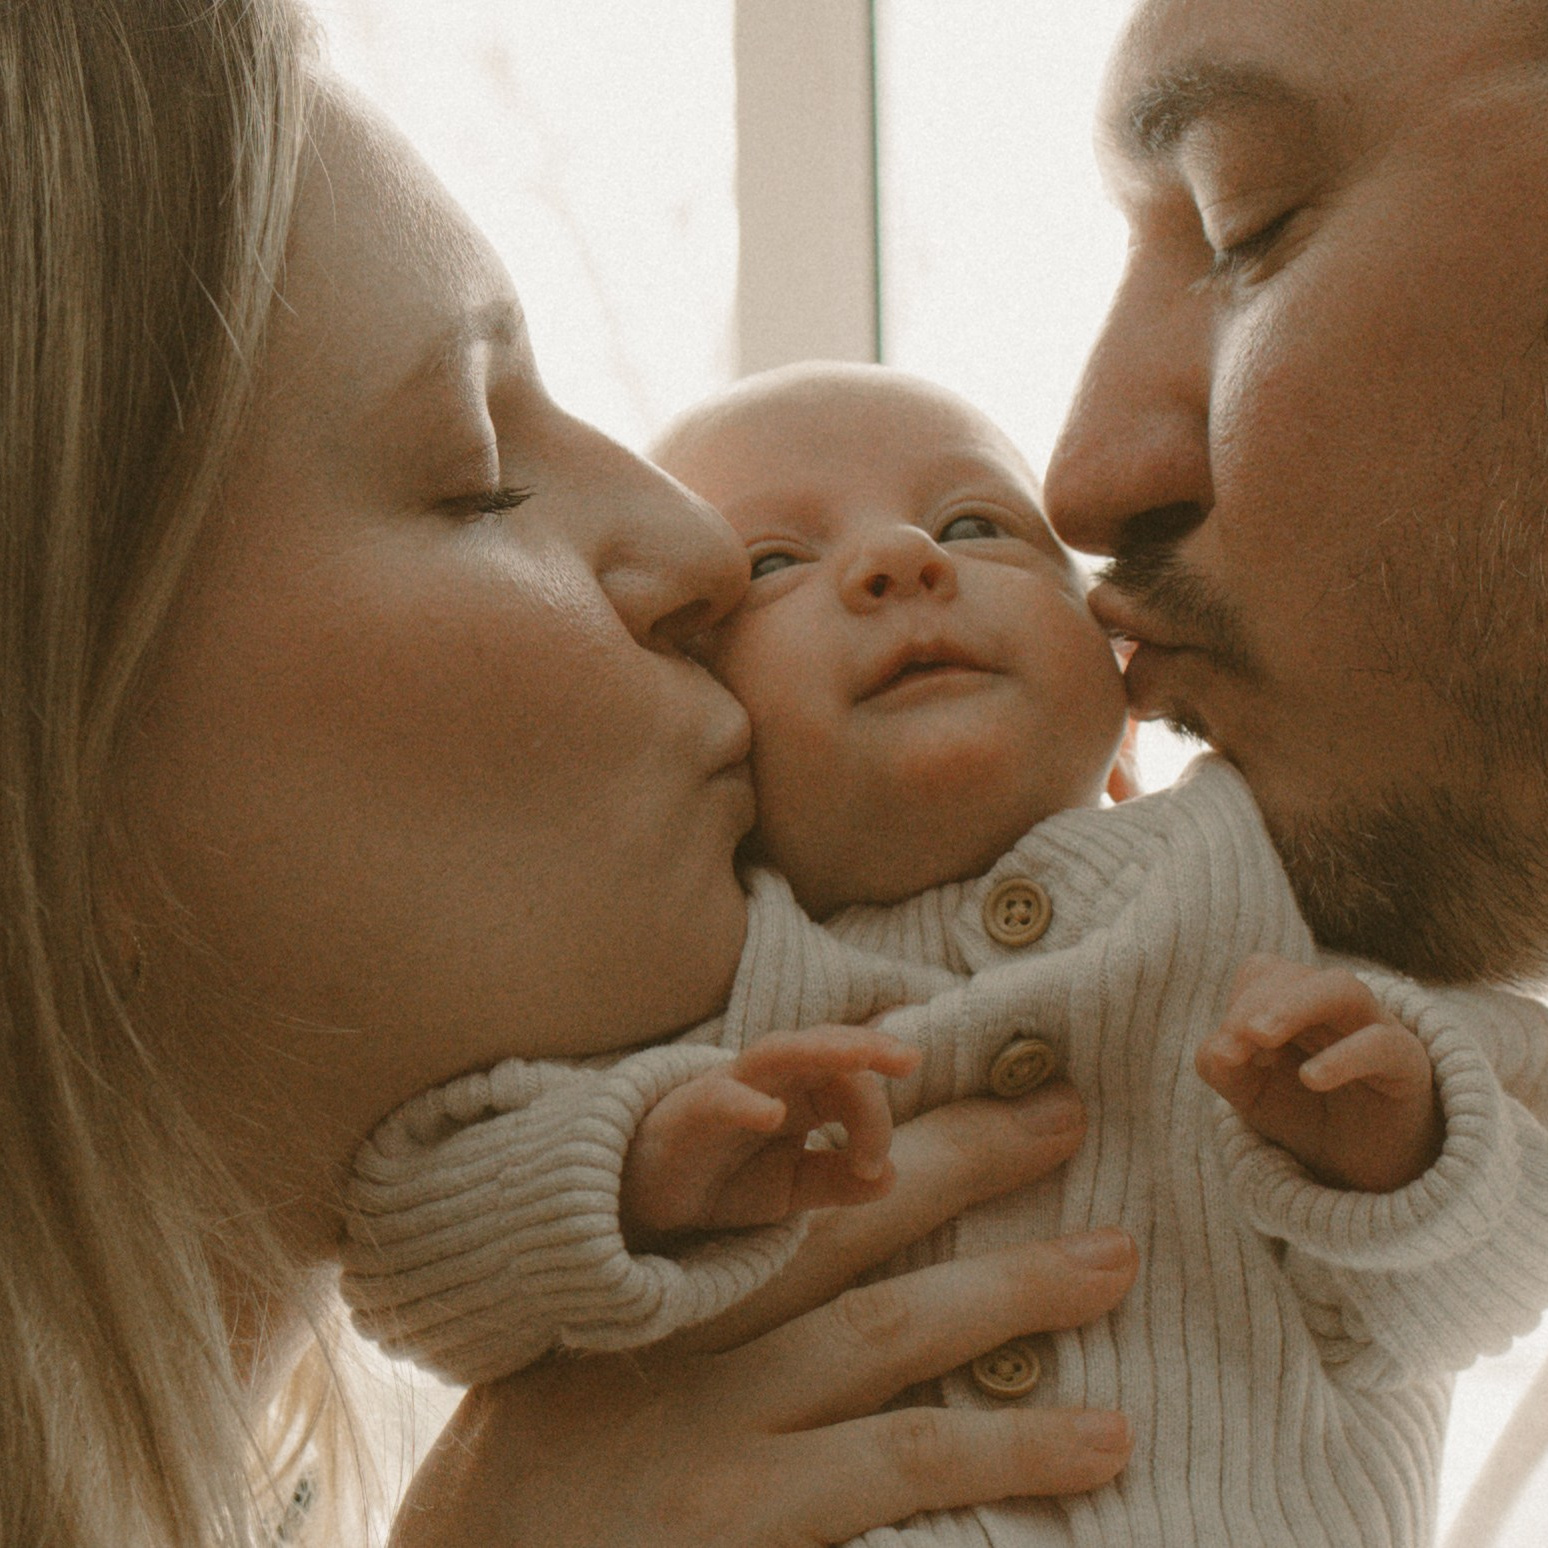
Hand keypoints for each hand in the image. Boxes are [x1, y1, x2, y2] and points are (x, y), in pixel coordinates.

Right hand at [391, 1084, 1137, 1547]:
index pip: (764, 1177)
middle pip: (841, 1225)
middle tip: (1065, 1118)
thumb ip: (668, 1310)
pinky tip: (1094, 1442)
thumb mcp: (567, 1373)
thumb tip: (783, 1256)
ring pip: (887, 1337)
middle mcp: (678, 1337)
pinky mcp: (735, 1526)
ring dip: (1010, 1294)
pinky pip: (892, 1476)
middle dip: (959, 1163)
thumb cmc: (511, 1499)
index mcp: (644, 1288)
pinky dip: (998, 1457)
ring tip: (1112, 1264)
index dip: (866, 1120)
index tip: (945, 1068)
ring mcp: (709, 1434)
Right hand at [620, 1026, 920, 1243]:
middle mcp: (771, 1080)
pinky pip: (720, 1099)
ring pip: (780, 1052)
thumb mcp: (792, 1188)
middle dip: (868, 1047)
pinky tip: (773, 1115)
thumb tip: (891, 1178)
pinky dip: (747, 1103)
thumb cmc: (725, 1179)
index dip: (875, 1121)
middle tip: (911, 1059)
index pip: (851, 1084)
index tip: (874, 1168)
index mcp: (802, 1093)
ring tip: (862, 1056)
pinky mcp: (691, 1113)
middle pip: (825, 1047)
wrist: (648, 1199)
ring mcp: (730, 1088)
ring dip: (823, 1050)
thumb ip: (837, 1180)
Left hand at [1196, 953, 1442, 1191]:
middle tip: (1238, 1038)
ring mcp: (1374, 1028)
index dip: (1239, 1002)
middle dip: (1257, 1001)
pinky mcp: (1406, 1063)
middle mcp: (1333, 1007)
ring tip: (1260, 1038)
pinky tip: (1310, 1078)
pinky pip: (1381, 1044)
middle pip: (1296, 975)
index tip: (1223, 1052)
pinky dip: (1343, 1055)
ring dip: (1293, 1007)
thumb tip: (1216, 1049)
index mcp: (1293, 1003)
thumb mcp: (1251, 1094)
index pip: (1263, 974)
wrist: (1363, 1166)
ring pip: (1342, 989)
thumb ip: (1225, 1068)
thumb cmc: (1305, 1113)